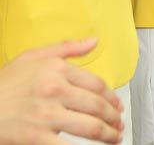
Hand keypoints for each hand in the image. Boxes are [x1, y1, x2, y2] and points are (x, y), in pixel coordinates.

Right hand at [0, 39, 123, 143]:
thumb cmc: (3, 83)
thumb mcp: (31, 57)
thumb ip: (66, 48)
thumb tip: (94, 42)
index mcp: (57, 70)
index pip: (97, 85)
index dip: (112, 98)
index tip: (118, 106)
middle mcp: (54, 90)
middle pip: (97, 106)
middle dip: (114, 118)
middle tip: (119, 125)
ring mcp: (46, 115)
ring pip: (90, 127)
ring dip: (108, 135)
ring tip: (114, 138)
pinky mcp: (35, 137)